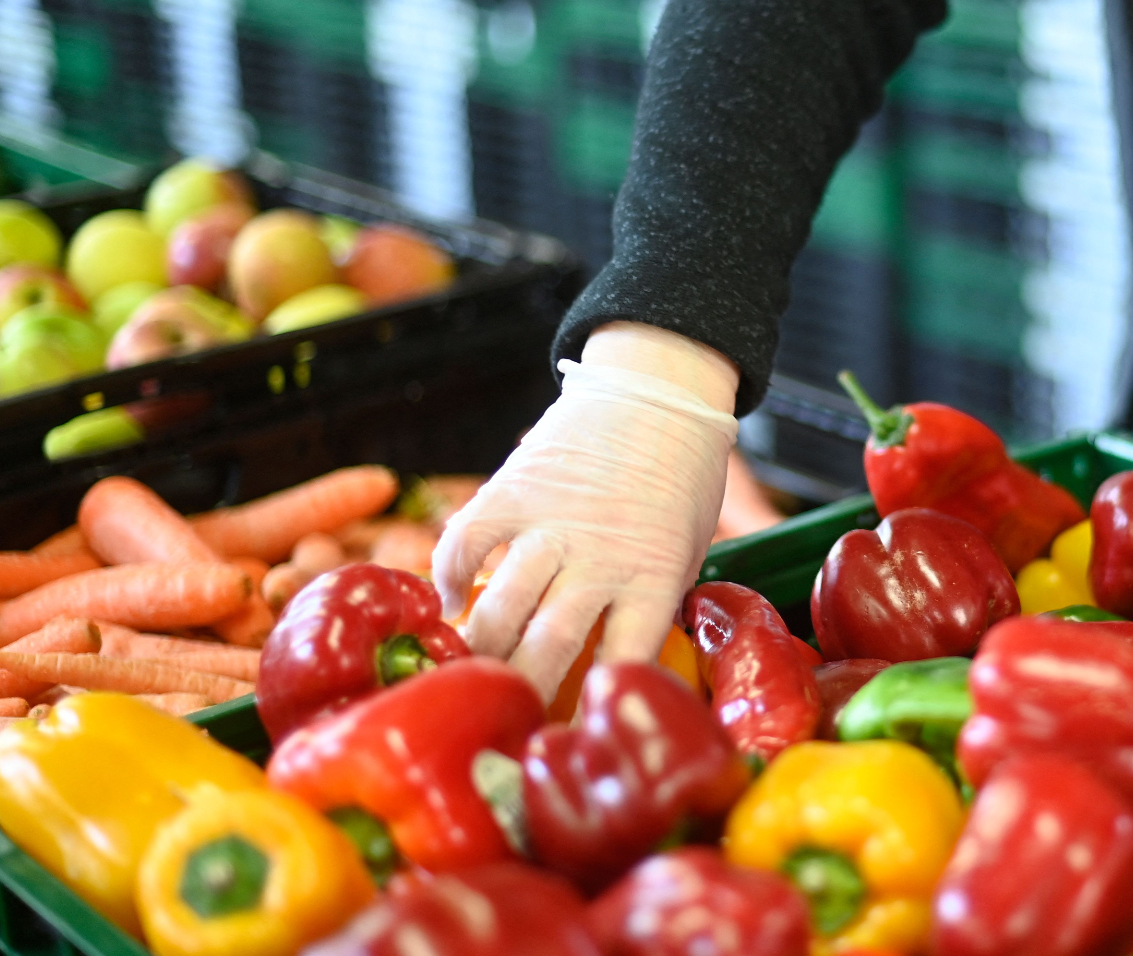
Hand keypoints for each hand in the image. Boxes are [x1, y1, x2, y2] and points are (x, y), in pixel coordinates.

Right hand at [432, 322, 739, 701]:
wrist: (660, 391)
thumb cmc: (680, 480)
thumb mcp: (682, 550)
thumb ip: (646, 603)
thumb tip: (607, 668)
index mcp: (654, 577)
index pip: (621, 662)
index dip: (588, 710)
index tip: (564, 742)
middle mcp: (601, 557)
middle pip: (548, 648)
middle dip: (520, 694)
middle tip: (500, 721)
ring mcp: (552, 524)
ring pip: (499, 608)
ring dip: (478, 650)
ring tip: (466, 674)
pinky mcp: (513, 489)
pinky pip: (464, 543)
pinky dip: (449, 577)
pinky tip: (451, 600)